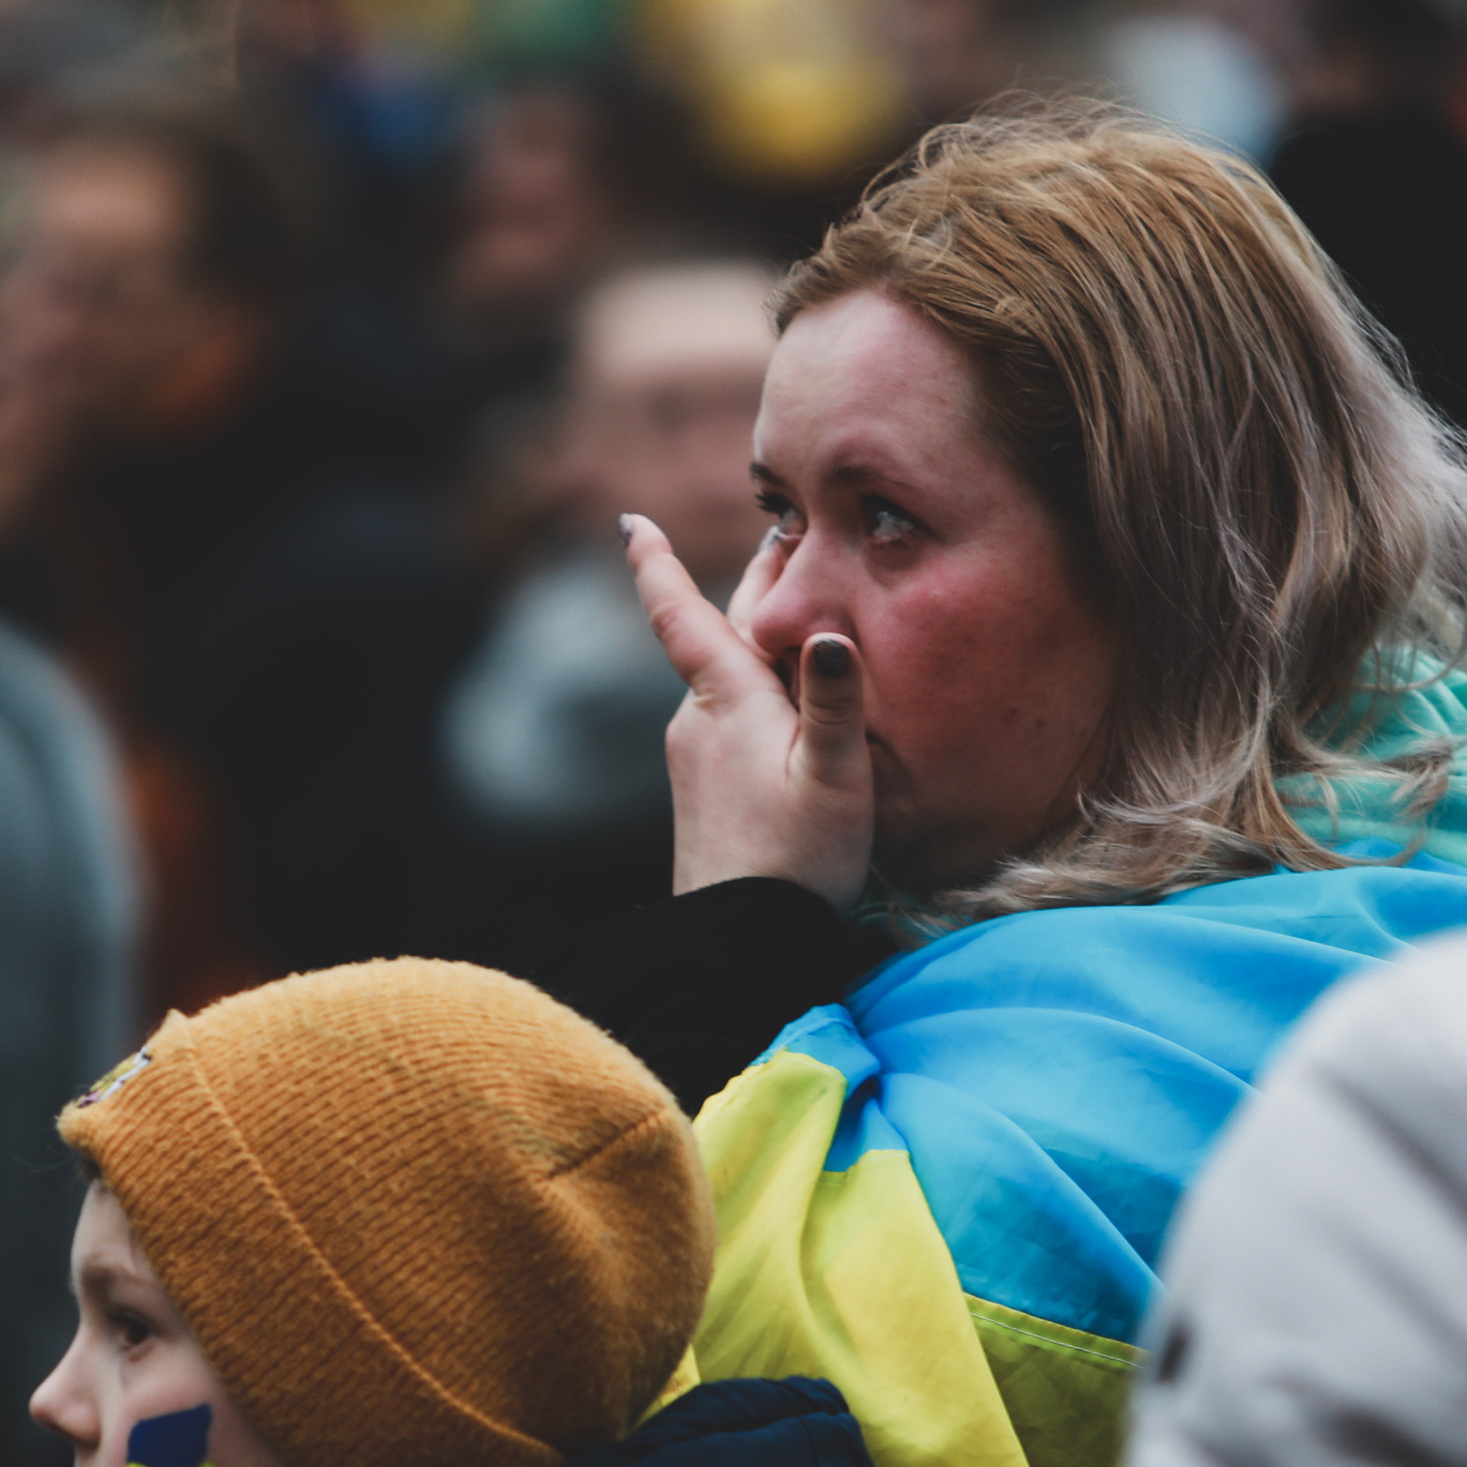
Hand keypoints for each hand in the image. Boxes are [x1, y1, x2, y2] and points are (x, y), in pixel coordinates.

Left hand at [623, 513, 872, 910]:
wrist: (738, 944)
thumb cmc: (794, 863)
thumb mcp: (832, 782)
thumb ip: (835, 706)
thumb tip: (830, 634)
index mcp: (726, 700)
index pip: (680, 614)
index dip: (655, 564)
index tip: (631, 522)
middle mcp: (697, 718)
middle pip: (720, 630)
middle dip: (751, 584)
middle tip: (789, 533)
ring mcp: (694, 754)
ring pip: (727, 672)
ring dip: (760, 634)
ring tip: (807, 602)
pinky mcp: (702, 786)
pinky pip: (728, 712)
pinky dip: (758, 684)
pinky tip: (788, 697)